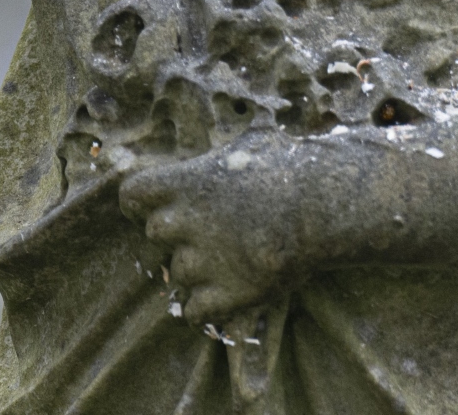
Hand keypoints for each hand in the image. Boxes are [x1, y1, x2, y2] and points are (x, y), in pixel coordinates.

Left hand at [119, 132, 307, 321]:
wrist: (325, 206)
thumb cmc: (291, 166)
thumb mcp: (250, 145)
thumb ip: (219, 159)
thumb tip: (214, 160)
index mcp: (187, 183)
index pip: (133, 195)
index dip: (141, 203)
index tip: (156, 206)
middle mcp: (187, 222)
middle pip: (155, 233)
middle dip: (176, 232)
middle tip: (206, 229)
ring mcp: (206, 261)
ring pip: (178, 273)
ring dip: (195, 268)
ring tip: (227, 258)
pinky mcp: (229, 293)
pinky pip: (194, 311)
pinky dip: (205, 306)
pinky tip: (224, 293)